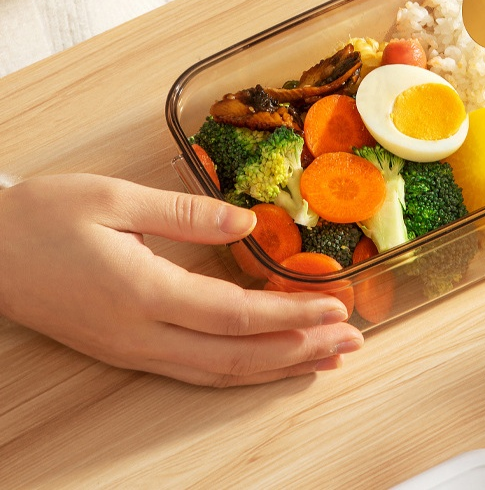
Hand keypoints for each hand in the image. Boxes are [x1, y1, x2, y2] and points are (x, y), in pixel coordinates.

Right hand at [0, 174, 362, 385]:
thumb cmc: (43, 218)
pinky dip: (242, 370)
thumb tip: (247, 224)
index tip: (337, 309)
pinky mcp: (127, 350)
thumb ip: (186, 214)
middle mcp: (142, 334)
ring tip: (326, 359)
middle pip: (238, 356)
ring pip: (220, 373)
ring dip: (278, 367)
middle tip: (353, 341)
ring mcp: (133, 350)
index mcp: (143, 292)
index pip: (236, 315)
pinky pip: (196, 370)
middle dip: (301, 350)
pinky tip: (268, 363)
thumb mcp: (113, 199)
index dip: (291, 316)